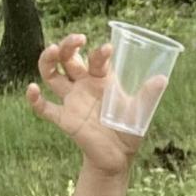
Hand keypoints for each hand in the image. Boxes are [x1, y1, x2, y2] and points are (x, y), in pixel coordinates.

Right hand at [25, 36, 140, 177]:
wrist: (118, 156)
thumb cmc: (129, 129)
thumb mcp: (141, 112)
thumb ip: (148, 96)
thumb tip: (162, 79)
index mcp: (102, 80)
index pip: (95, 60)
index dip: (99, 53)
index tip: (107, 48)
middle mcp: (83, 86)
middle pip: (68, 59)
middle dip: (69, 46)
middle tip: (77, 38)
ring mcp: (71, 101)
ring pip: (51, 75)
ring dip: (48, 61)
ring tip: (53, 50)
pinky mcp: (64, 119)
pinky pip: (44, 108)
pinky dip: (34, 99)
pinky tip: (32, 89)